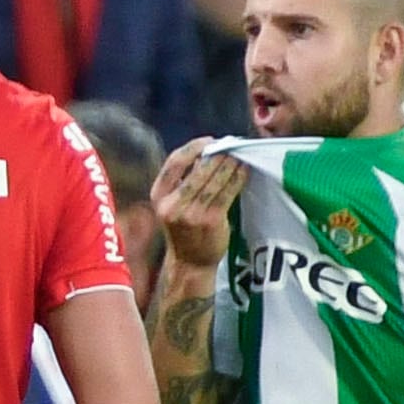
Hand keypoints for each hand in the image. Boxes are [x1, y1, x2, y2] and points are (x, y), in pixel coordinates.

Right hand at [151, 139, 244, 267]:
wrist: (190, 262)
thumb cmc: (184, 229)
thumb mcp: (172, 203)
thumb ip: (183, 179)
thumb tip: (208, 151)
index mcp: (159, 195)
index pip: (174, 162)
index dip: (194, 147)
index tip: (210, 141)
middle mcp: (172, 205)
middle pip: (199, 169)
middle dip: (219, 154)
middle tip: (233, 145)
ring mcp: (191, 214)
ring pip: (215, 179)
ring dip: (231, 163)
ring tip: (241, 155)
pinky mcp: (211, 220)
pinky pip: (228, 191)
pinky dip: (238, 177)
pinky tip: (244, 170)